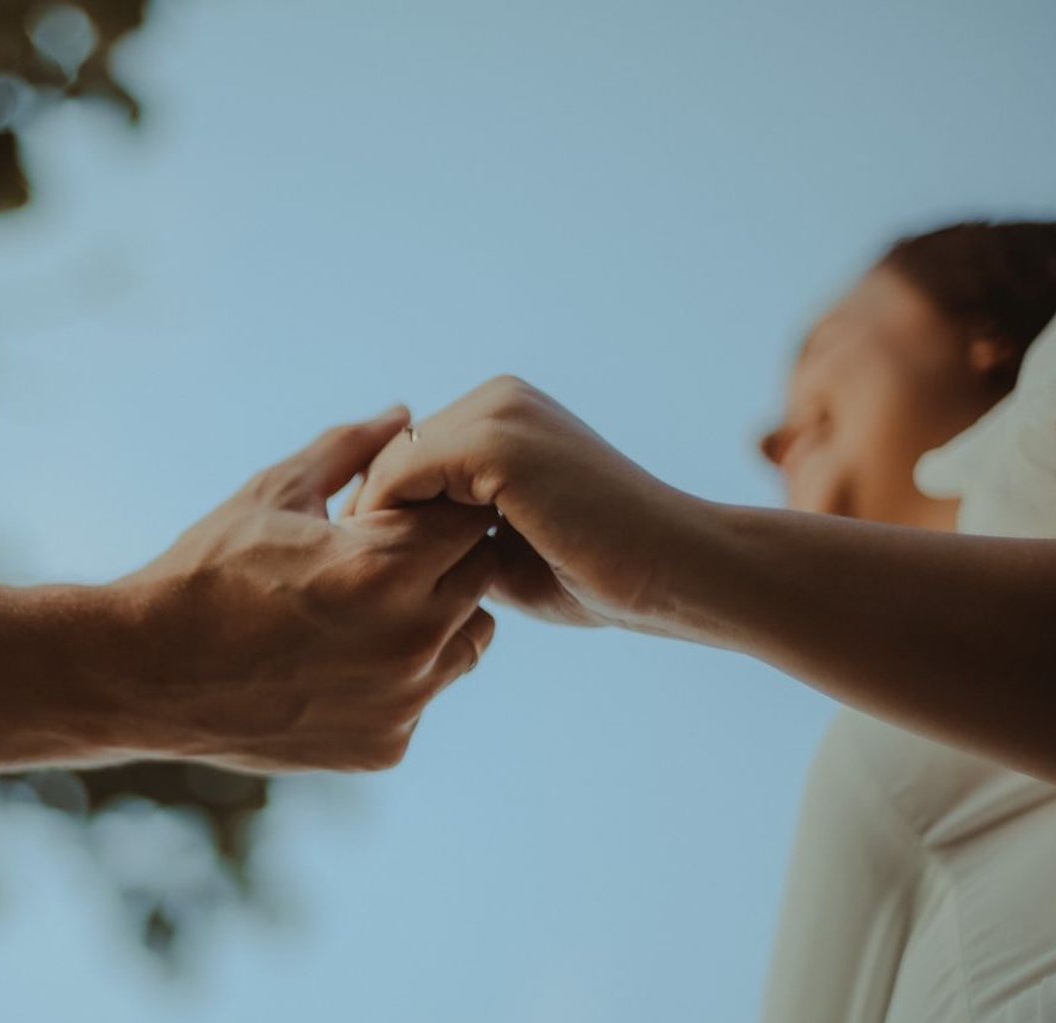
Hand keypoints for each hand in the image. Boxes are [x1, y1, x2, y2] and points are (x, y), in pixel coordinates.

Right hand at [118, 407, 497, 771]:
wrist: (146, 677)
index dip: (436, 506)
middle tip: (378, 558)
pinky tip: (334, 664)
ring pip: (467, 642)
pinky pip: (422, 695)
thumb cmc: (204, 573)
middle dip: (440, 558)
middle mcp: (409, 638)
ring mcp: (402, 701)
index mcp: (386, 566)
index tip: (397, 510)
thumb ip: (348, 450)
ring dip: (433, 618)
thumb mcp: (272, 494)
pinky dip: (394, 678)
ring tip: (361, 611)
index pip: (470, 516)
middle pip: (481, 577)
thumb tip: (404, 415)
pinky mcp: (384, 746)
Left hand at [352, 377, 707, 632]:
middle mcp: (498, 399)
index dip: (383, 522)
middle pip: (389, 460)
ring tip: (397, 589)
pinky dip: (394, 528)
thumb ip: (448, 531)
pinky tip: (414, 576)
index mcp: (502, 417)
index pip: (404, 461)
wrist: (678, 573)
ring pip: (390, 469)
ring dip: (383, 531)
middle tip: (379, 591)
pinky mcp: (496, 441)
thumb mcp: (502, 547)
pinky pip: (402, 479)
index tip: (382, 582)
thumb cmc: (599, 574)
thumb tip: (380, 545)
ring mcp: (498, 412)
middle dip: (377, 525)